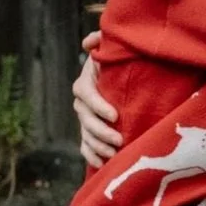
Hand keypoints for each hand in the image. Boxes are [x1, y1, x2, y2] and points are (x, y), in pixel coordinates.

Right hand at [73, 31, 121, 165]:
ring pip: (86, 134)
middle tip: (118, 139)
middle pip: (85, 118)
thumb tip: (89, 43)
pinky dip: (92, 156)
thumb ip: (103, 41)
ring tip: (114, 153)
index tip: (115, 115)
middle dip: (100, 131)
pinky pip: (86, 146)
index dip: (97, 105)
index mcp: (86, 81)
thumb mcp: (114, 48)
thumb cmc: (120, 62)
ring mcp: (85, 118)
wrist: (124, 78)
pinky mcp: (91, 132)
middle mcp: (82, 101)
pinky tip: (102, 164)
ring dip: (98, 145)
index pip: (86, 93)